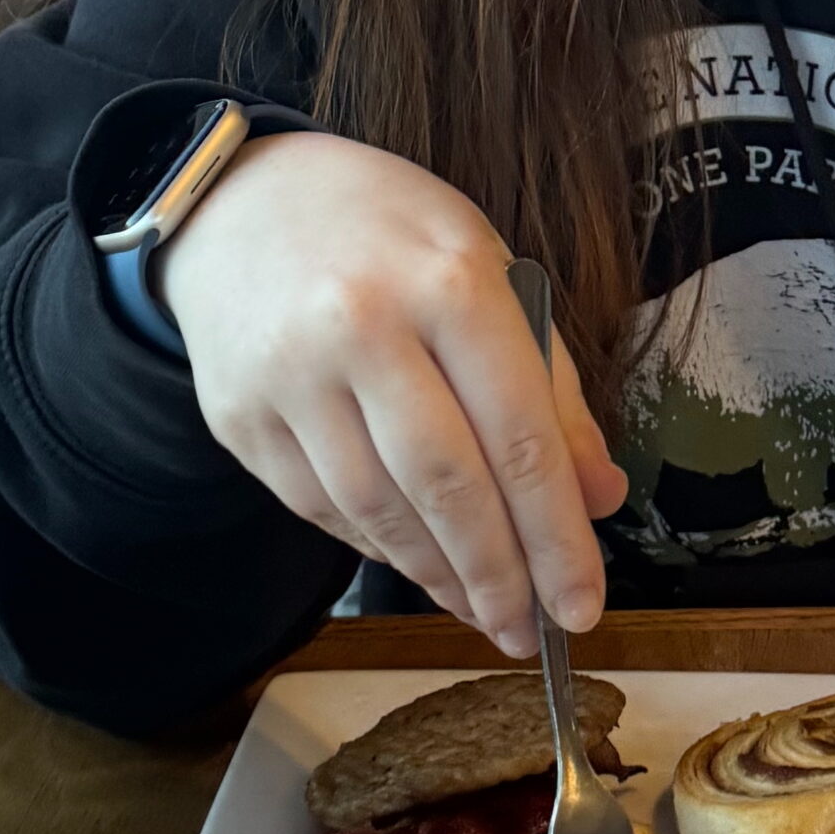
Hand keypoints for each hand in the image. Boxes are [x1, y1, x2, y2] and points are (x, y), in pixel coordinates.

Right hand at [157, 131, 625, 651]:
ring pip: (379, 511)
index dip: (557, 536)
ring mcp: (291, 377)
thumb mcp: (488, 268)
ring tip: (483, 611)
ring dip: (440, 577)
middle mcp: (363, 328)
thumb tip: (596, 496)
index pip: (519, 435)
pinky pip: (321, 509)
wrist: (238, 202)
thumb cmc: (386, 234)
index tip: (584, 602)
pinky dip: (377, 548)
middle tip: (533, 631)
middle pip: (448, 486)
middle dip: (500, 576)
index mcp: (448, 282)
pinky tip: (416, 563)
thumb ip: (549, 383)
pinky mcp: (239, 418)